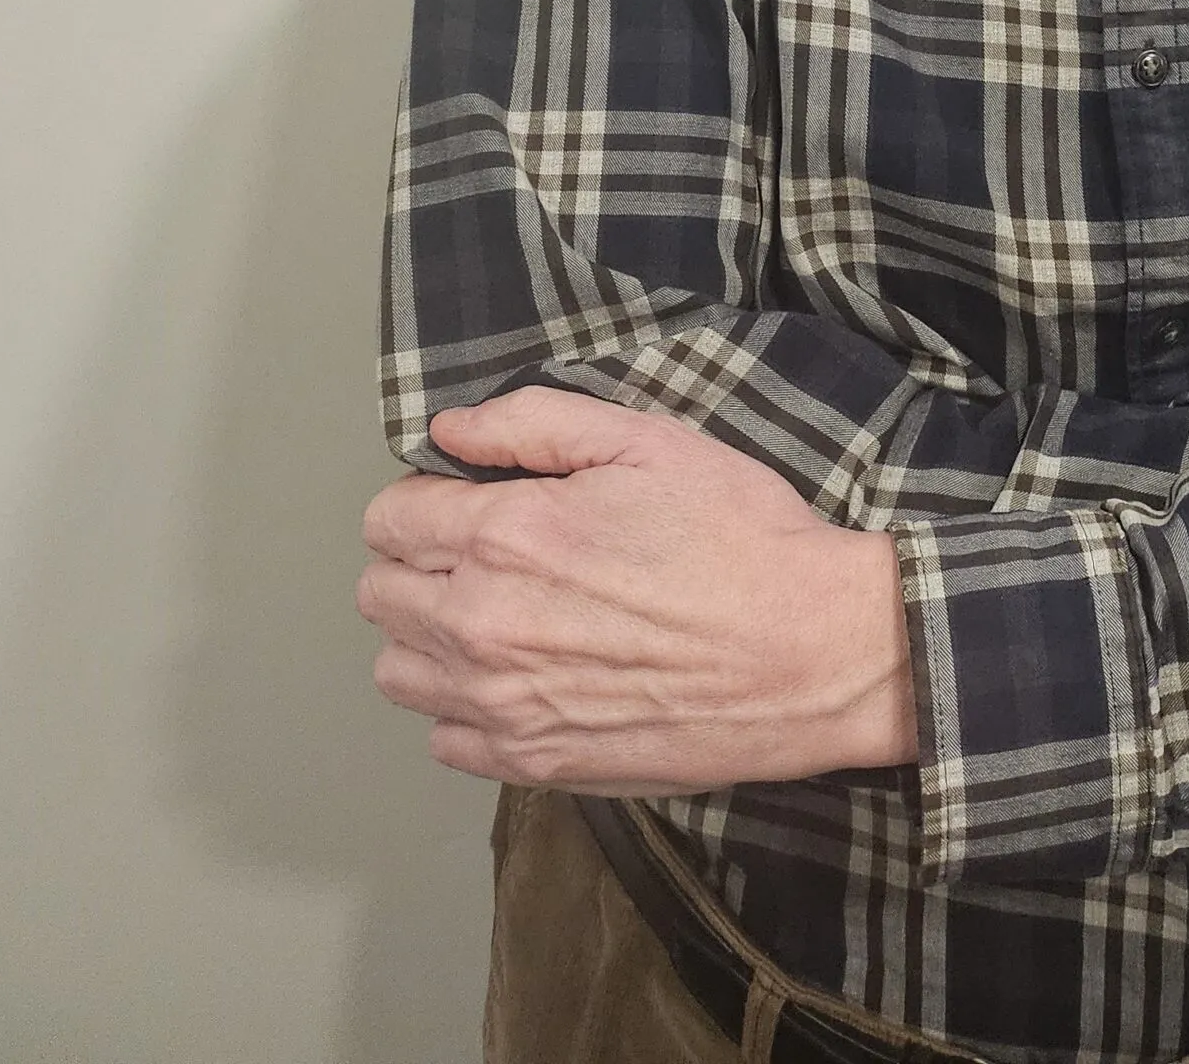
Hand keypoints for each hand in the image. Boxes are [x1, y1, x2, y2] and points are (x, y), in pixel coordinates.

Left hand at [358, 387, 917, 791]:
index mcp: (508, 533)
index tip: (471, 501)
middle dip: (420, 562)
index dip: (426, 498)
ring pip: (398, 672)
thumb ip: (534, 423)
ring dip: (431, 637)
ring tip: (501, 617)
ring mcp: (502, 704)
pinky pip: (443, 739)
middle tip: (490, 555)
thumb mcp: (649, 442)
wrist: (810, 651)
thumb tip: (449, 430)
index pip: (389, 518)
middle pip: (379, 594)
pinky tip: (527, 677)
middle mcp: (484, 623)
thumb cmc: (739, 536)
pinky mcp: (531, 764)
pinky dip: (467, 708)